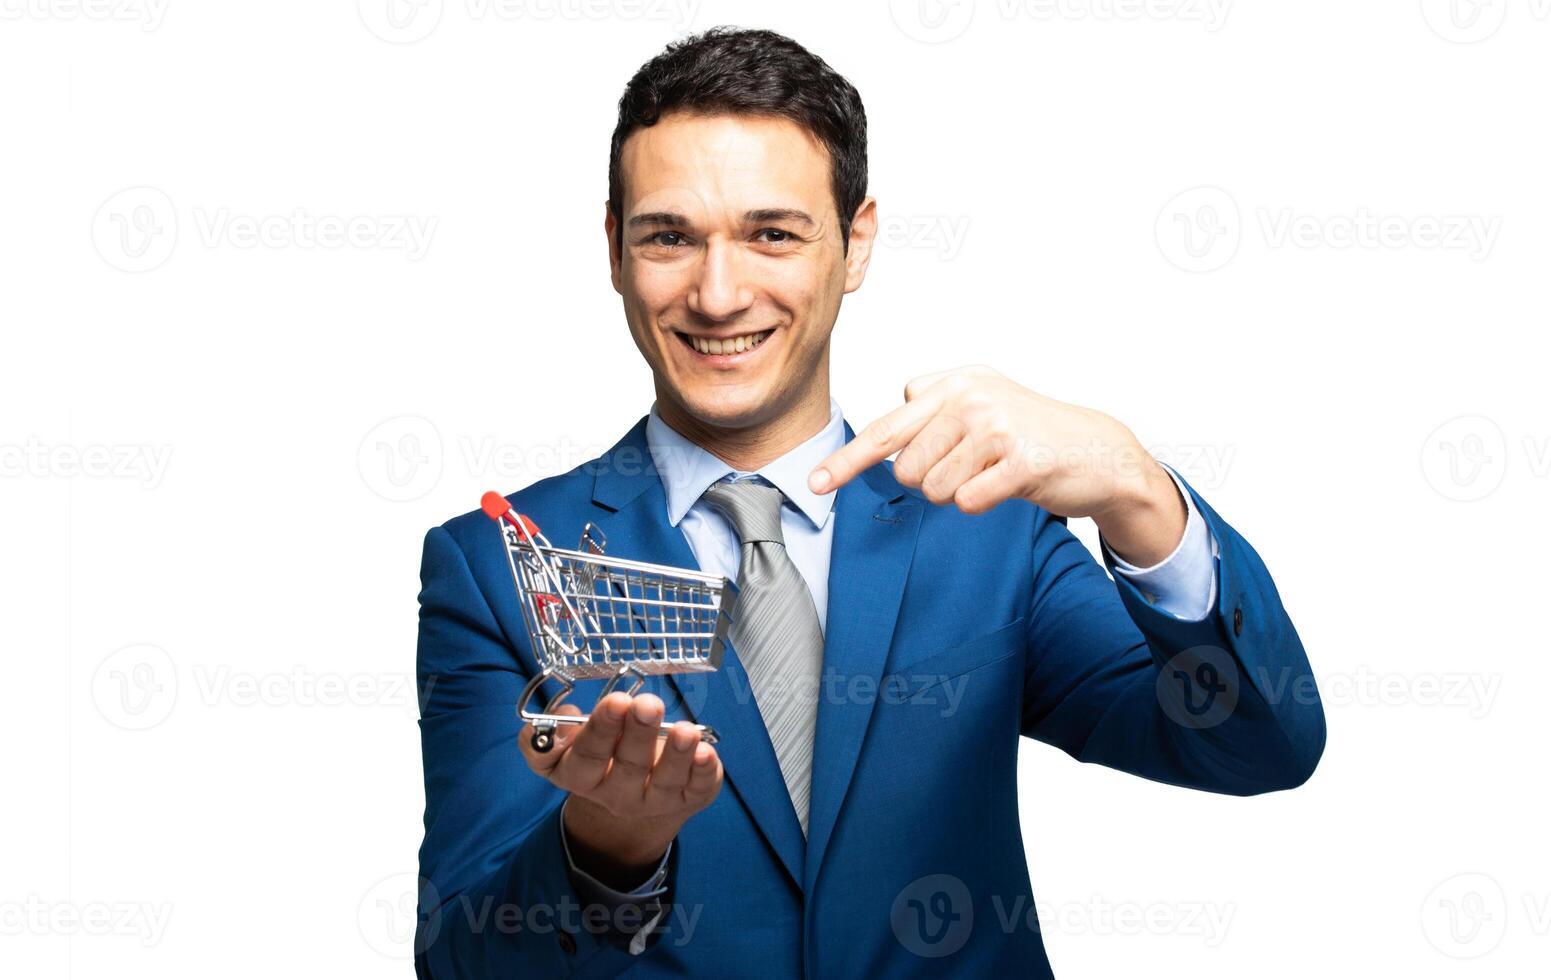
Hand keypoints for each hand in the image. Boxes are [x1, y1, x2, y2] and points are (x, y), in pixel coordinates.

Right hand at [520, 692, 722, 888]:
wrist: (636, 792)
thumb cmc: (605, 750)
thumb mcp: (574, 740)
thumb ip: (561, 728)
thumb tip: (564, 715)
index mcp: (581, 775)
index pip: (586, 756)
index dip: (599, 731)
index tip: (616, 702)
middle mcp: (615, 794)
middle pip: (628, 766)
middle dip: (640, 733)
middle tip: (648, 705)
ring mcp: (653, 801)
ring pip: (665, 780)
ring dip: (676, 755)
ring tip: (685, 731)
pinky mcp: (688, 798)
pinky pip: (698, 788)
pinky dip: (704, 770)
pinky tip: (706, 751)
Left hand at [809, 364, 1186, 565]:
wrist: (1098, 451)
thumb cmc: (1030, 433)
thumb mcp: (980, 403)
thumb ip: (931, 409)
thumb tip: (891, 421)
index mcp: (953, 383)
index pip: (886, 429)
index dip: (847, 461)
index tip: (816, 484)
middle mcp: (971, 396)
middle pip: (907, 470)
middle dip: (932, 482)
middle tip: (972, 468)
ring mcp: (996, 425)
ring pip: (936, 490)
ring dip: (960, 494)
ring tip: (992, 473)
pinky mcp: (1021, 459)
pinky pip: (969, 501)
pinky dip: (982, 503)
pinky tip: (1008, 485)